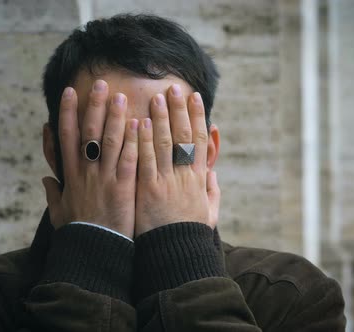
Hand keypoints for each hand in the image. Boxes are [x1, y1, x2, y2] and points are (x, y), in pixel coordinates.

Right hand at [42, 80, 138, 238]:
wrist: (94, 252)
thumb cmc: (78, 233)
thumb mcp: (60, 213)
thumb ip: (53, 194)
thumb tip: (45, 179)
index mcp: (70, 175)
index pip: (67, 137)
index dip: (68, 113)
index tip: (70, 92)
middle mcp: (86, 172)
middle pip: (89, 132)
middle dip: (94, 106)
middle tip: (100, 83)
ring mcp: (105, 178)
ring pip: (110, 141)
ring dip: (115, 116)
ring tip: (121, 95)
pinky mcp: (124, 187)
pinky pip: (129, 159)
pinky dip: (134, 141)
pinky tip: (140, 124)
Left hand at [135, 84, 216, 236]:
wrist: (174, 255)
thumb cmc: (188, 235)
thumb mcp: (208, 215)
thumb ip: (212, 193)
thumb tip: (212, 174)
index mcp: (199, 179)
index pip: (200, 141)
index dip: (197, 116)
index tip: (193, 97)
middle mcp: (184, 176)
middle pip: (183, 136)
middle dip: (178, 110)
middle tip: (173, 88)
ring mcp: (166, 182)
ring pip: (165, 144)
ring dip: (161, 119)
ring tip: (156, 97)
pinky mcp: (148, 190)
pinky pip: (146, 161)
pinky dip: (144, 141)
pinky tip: (141, 123)